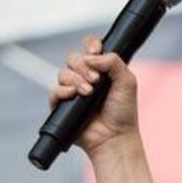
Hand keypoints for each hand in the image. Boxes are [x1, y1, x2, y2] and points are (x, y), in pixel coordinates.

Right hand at [48, 33, 139, 156]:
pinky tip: (73, 95)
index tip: (95, 52)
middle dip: (83, 66)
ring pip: (63, 73)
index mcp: (100, 69)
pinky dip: (62, 91)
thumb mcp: (127, 82)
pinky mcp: (63, 106)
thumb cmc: (123, 113)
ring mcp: (73, 92)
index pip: (89, 47)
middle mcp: (85, 78)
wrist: (115, 137)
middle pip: (73, 58)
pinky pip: (54, 92)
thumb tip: (92, 56)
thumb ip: (114, 61)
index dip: (90, 45)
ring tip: (89, 93)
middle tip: (96, 80)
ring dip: (76, 80)